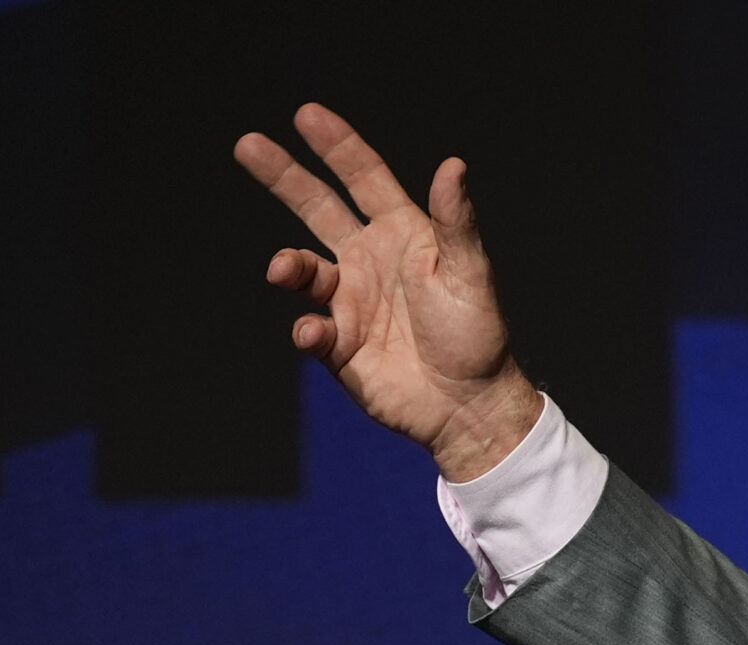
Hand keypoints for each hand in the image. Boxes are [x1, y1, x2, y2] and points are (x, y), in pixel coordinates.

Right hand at [233, 103, 540, 480]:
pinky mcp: (338, 344)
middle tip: (248, 145)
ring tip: (284, 269)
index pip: (363, 179)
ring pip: (303, 269)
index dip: (337, 146)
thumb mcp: (470, 273)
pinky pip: (308, 328)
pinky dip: (305, 329)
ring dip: (289, 265)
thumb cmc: (478, 335)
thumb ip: (455, 222)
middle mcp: (370, 260)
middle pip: (316, 207)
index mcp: (403, 234)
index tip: (306, 114)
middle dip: (283, 176)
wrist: (470, 405)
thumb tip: (453, 165)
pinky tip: (315, 333)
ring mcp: (350, 301)